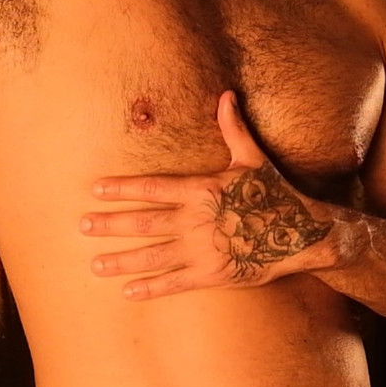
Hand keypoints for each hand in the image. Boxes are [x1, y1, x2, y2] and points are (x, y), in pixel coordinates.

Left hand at [79, 90, 334, 299]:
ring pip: (153, 256)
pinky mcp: (213, 275)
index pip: (153, 187)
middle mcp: (197, 221)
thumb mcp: (253, 158)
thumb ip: (233, 129)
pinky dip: (150, 288)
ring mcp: (203, 251)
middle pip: (144, 223)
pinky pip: (175, 283)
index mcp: (202, 190)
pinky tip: (127, 292)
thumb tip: (226, 94)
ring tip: (94, 264)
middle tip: (82, 226)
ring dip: (121, 260)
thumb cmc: (274, 193)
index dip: (123, 189)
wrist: (303, 233)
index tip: (96, 190)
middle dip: (110, 225)